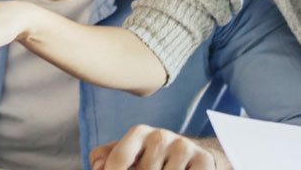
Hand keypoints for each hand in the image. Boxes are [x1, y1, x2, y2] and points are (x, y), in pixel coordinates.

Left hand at [90, 125, 226, 169]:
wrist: (194, 158)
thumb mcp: (130, 155)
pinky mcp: (203, 160)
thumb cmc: (153, 160)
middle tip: (153, 169)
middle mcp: (160, 136)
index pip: (118, 160)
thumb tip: (97, 167)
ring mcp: (183, 147)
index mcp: (139, 133)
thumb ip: (107, 158)